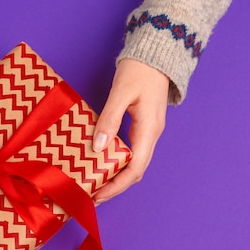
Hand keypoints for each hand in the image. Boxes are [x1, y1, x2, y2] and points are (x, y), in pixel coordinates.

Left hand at [92, 58, 168, 202]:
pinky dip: (118, 162)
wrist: (155, 54)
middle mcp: (151, 135)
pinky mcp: (143, 126)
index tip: (99, 194)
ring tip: (96, 183)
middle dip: (116, 186)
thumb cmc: (139, 70)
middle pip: (136, 170)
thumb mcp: (120, 93)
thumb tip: (99, 147)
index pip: (135, 168)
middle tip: (93, 195)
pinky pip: (132, 152)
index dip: (117, 185)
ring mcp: (149, 131)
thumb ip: (109, 119)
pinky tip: (103, 162)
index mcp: (148, 130)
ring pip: (135, 163)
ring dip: (117, 176)